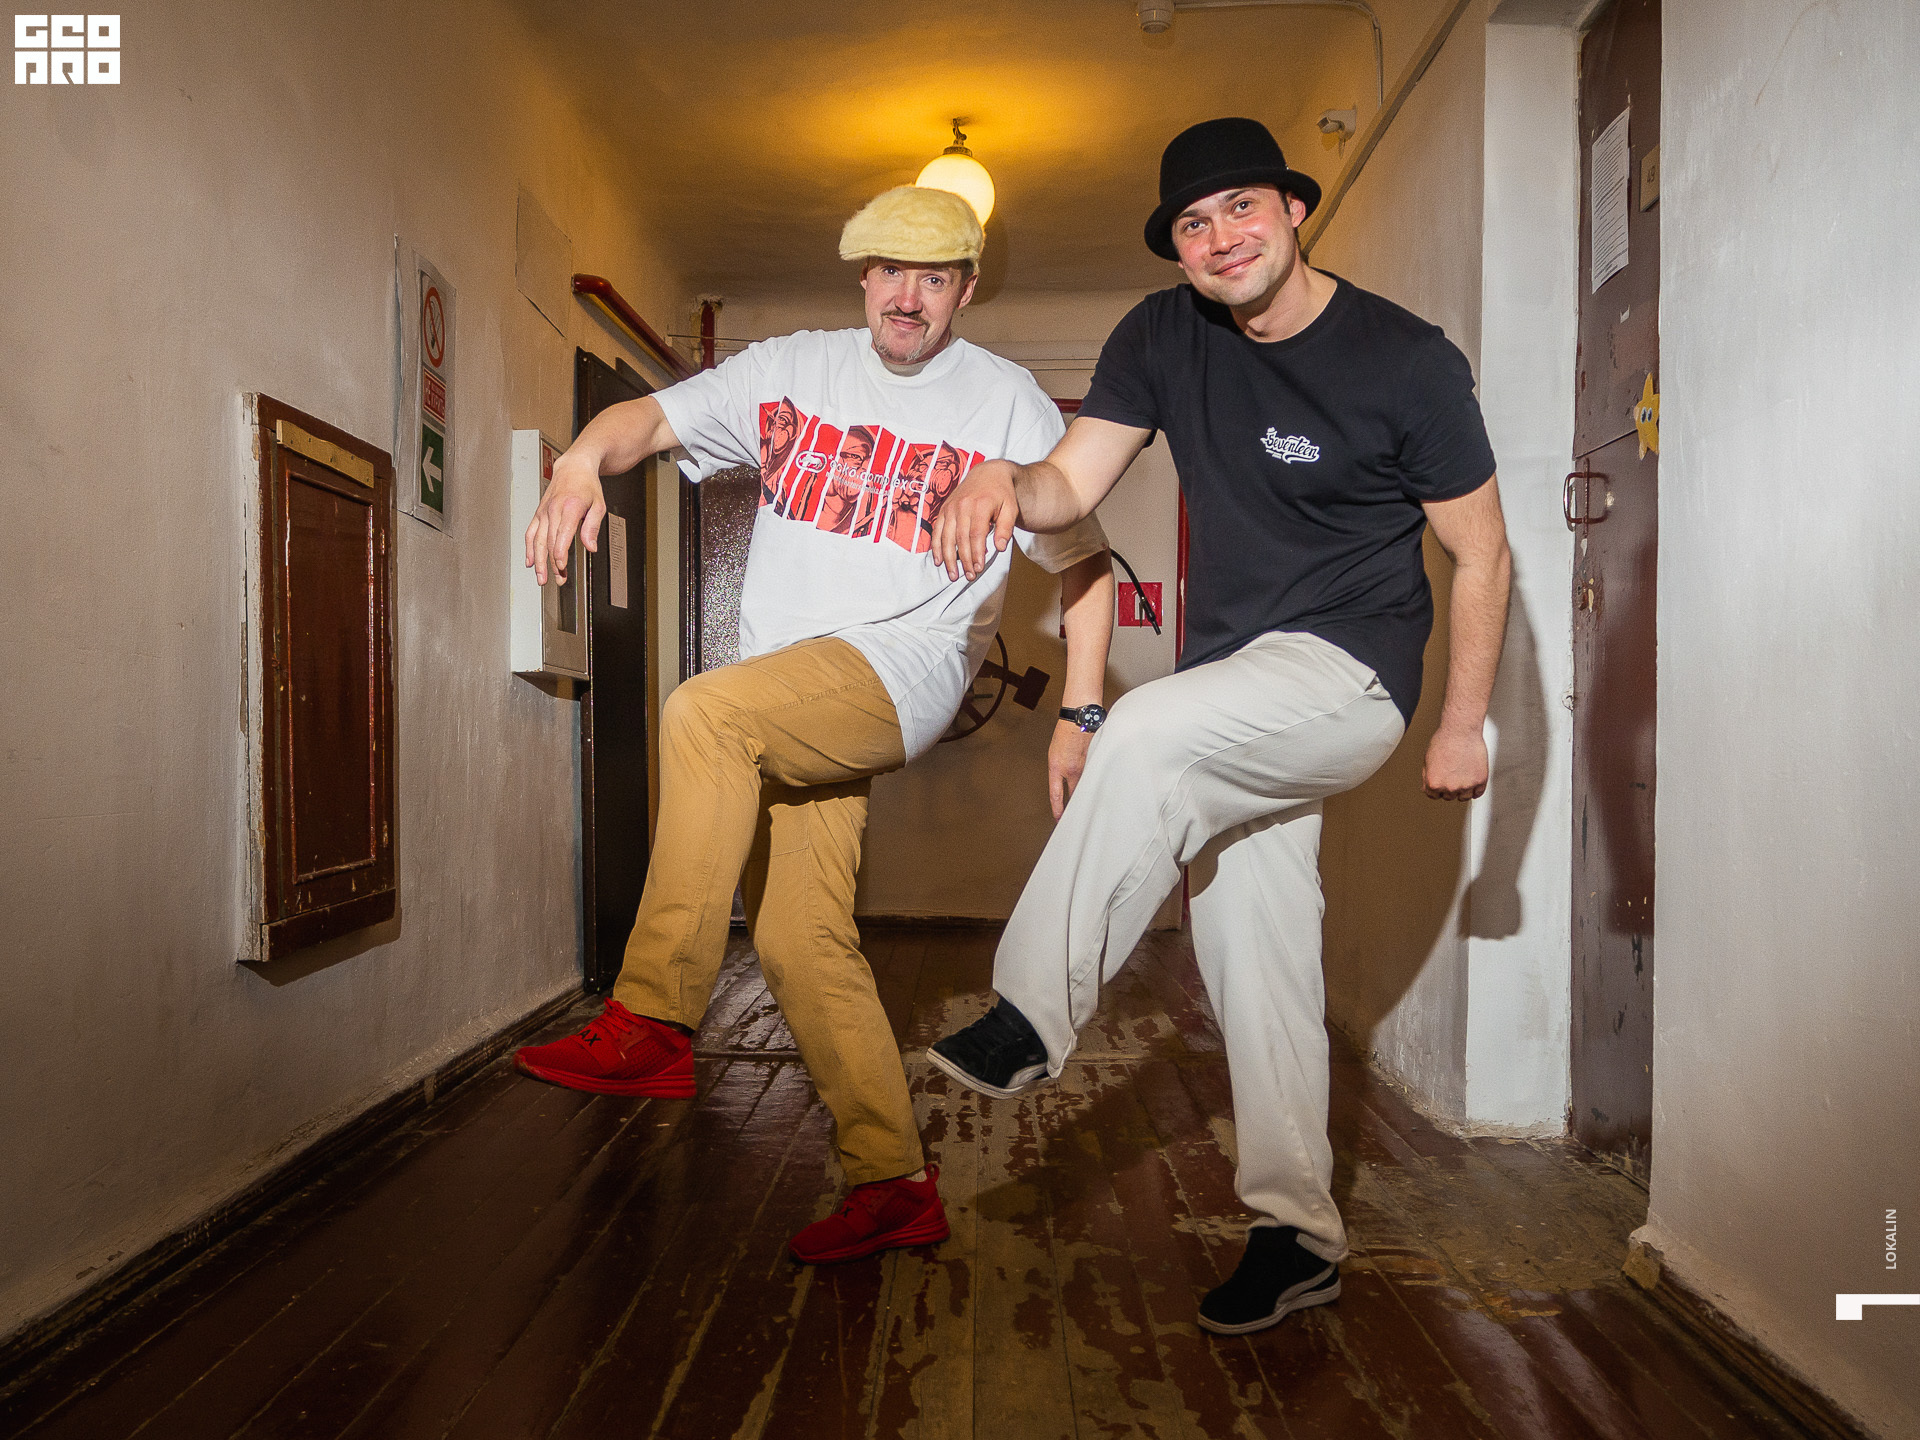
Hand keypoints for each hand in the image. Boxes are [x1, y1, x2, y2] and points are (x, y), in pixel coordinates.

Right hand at [524, 453, 606, 584]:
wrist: (573, 467)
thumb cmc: (587, 486)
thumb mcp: (598, 505)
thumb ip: (593, 527)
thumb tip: (591, 547)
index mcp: (569, 507)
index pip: (561, 535)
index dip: (560, 554)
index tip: (562, 568)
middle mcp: (553, 509)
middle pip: (549, 542)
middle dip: (552, 564)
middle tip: (557, 580)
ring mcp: (544, 511)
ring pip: (537, 540)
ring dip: (539, 561)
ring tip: (541, 578)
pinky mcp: (539, 513)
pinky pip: (530, 532)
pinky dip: (528, 548)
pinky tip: (530, 562)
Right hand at [931, 460, 1018, 580]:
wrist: (988, 473)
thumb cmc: (1002, 493)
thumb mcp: (1011, 508)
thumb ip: (1006, 528)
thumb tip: (1000, 548)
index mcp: (979, 505)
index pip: (976, 535)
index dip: (976, 554)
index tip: (978, 569)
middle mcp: (962, 506)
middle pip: (960, 539)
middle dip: (964, 560)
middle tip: (969, 576)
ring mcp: (950, 508)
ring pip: (946, 537)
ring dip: (948, 558)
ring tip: (953, 575)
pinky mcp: (944, 510)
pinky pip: (937, 531)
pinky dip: (936, 547)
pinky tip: (938, 561)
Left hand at [1048, 720, 1091, 818]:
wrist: (1079, 717)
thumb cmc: (1066, 733)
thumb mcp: (1055, 754)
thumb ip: (1060, 771)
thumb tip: (1065, 787)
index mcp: (1057, 767)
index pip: (1056, 795)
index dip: (1058, 810)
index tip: (1059, 819)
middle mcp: (1071, 769)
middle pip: (1074, 795)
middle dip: (1075, 808)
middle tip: (1076, 818)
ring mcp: (1085, 766)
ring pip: (1087, 787)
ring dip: (1087, 795)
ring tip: (1091, 805)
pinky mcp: (1096, 761)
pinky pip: (1097, 777)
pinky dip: (1098, 783)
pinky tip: (1102, 788)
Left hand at [1422, 725, 1488, 800]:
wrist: (1461, 731)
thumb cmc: (1444, 741)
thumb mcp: (1427, 761)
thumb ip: (1427, 777)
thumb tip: (1427, 789)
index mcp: (1434, 784)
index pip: (1434, 796)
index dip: (1437, 788)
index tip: (1441, 781)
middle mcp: (1450, 787)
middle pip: (1449, 796)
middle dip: (1449, 787)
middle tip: (1452, 774)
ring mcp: (1466, 785)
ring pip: (1464, 797)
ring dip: (1462, 790)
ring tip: (1462, 776)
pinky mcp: (1480, 781)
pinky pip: (1478, 793)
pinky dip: (1475, 789)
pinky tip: (1472, 781)